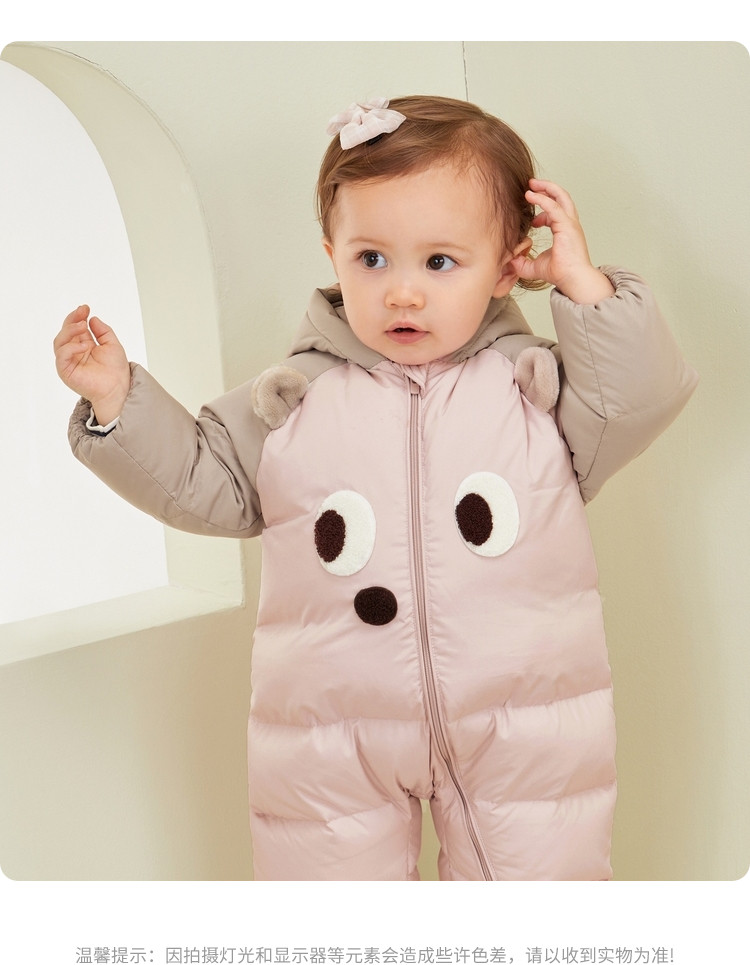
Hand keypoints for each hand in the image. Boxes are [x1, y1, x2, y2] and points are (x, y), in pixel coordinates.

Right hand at [53, 305, 130, 424]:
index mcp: (83, 345)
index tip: (85, 307)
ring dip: (69, 330)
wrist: (118, 389)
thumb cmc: (116, 370)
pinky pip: (62, 355)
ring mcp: (68, 361)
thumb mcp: (112, 344)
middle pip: (65, 332)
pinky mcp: (65, 371)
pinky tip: (84, 345)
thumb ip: (103, 331)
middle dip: (72, 320)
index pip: (76, 327)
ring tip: (82, 326)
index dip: (78, 316)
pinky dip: (71, 348)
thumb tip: (92, 318)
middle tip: (82, 312)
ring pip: (60, 341)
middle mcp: (74, 352)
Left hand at [510, 179, 614, 303]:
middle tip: (531, 184)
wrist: (572, 279)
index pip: (556, 211)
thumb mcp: (534, 267)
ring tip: (531, 184)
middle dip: (547, 188)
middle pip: (561, 197)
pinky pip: (554, 207)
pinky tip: (530, 195)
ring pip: (560, 196)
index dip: (544, 210)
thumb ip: (523, 263)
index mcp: (565, 230)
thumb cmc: (560, 273)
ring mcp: (570, 223)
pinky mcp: (567, 226)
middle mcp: (570, 223)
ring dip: (546, 187)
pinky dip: (542, 199)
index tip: (532, 218)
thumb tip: (510, 260)